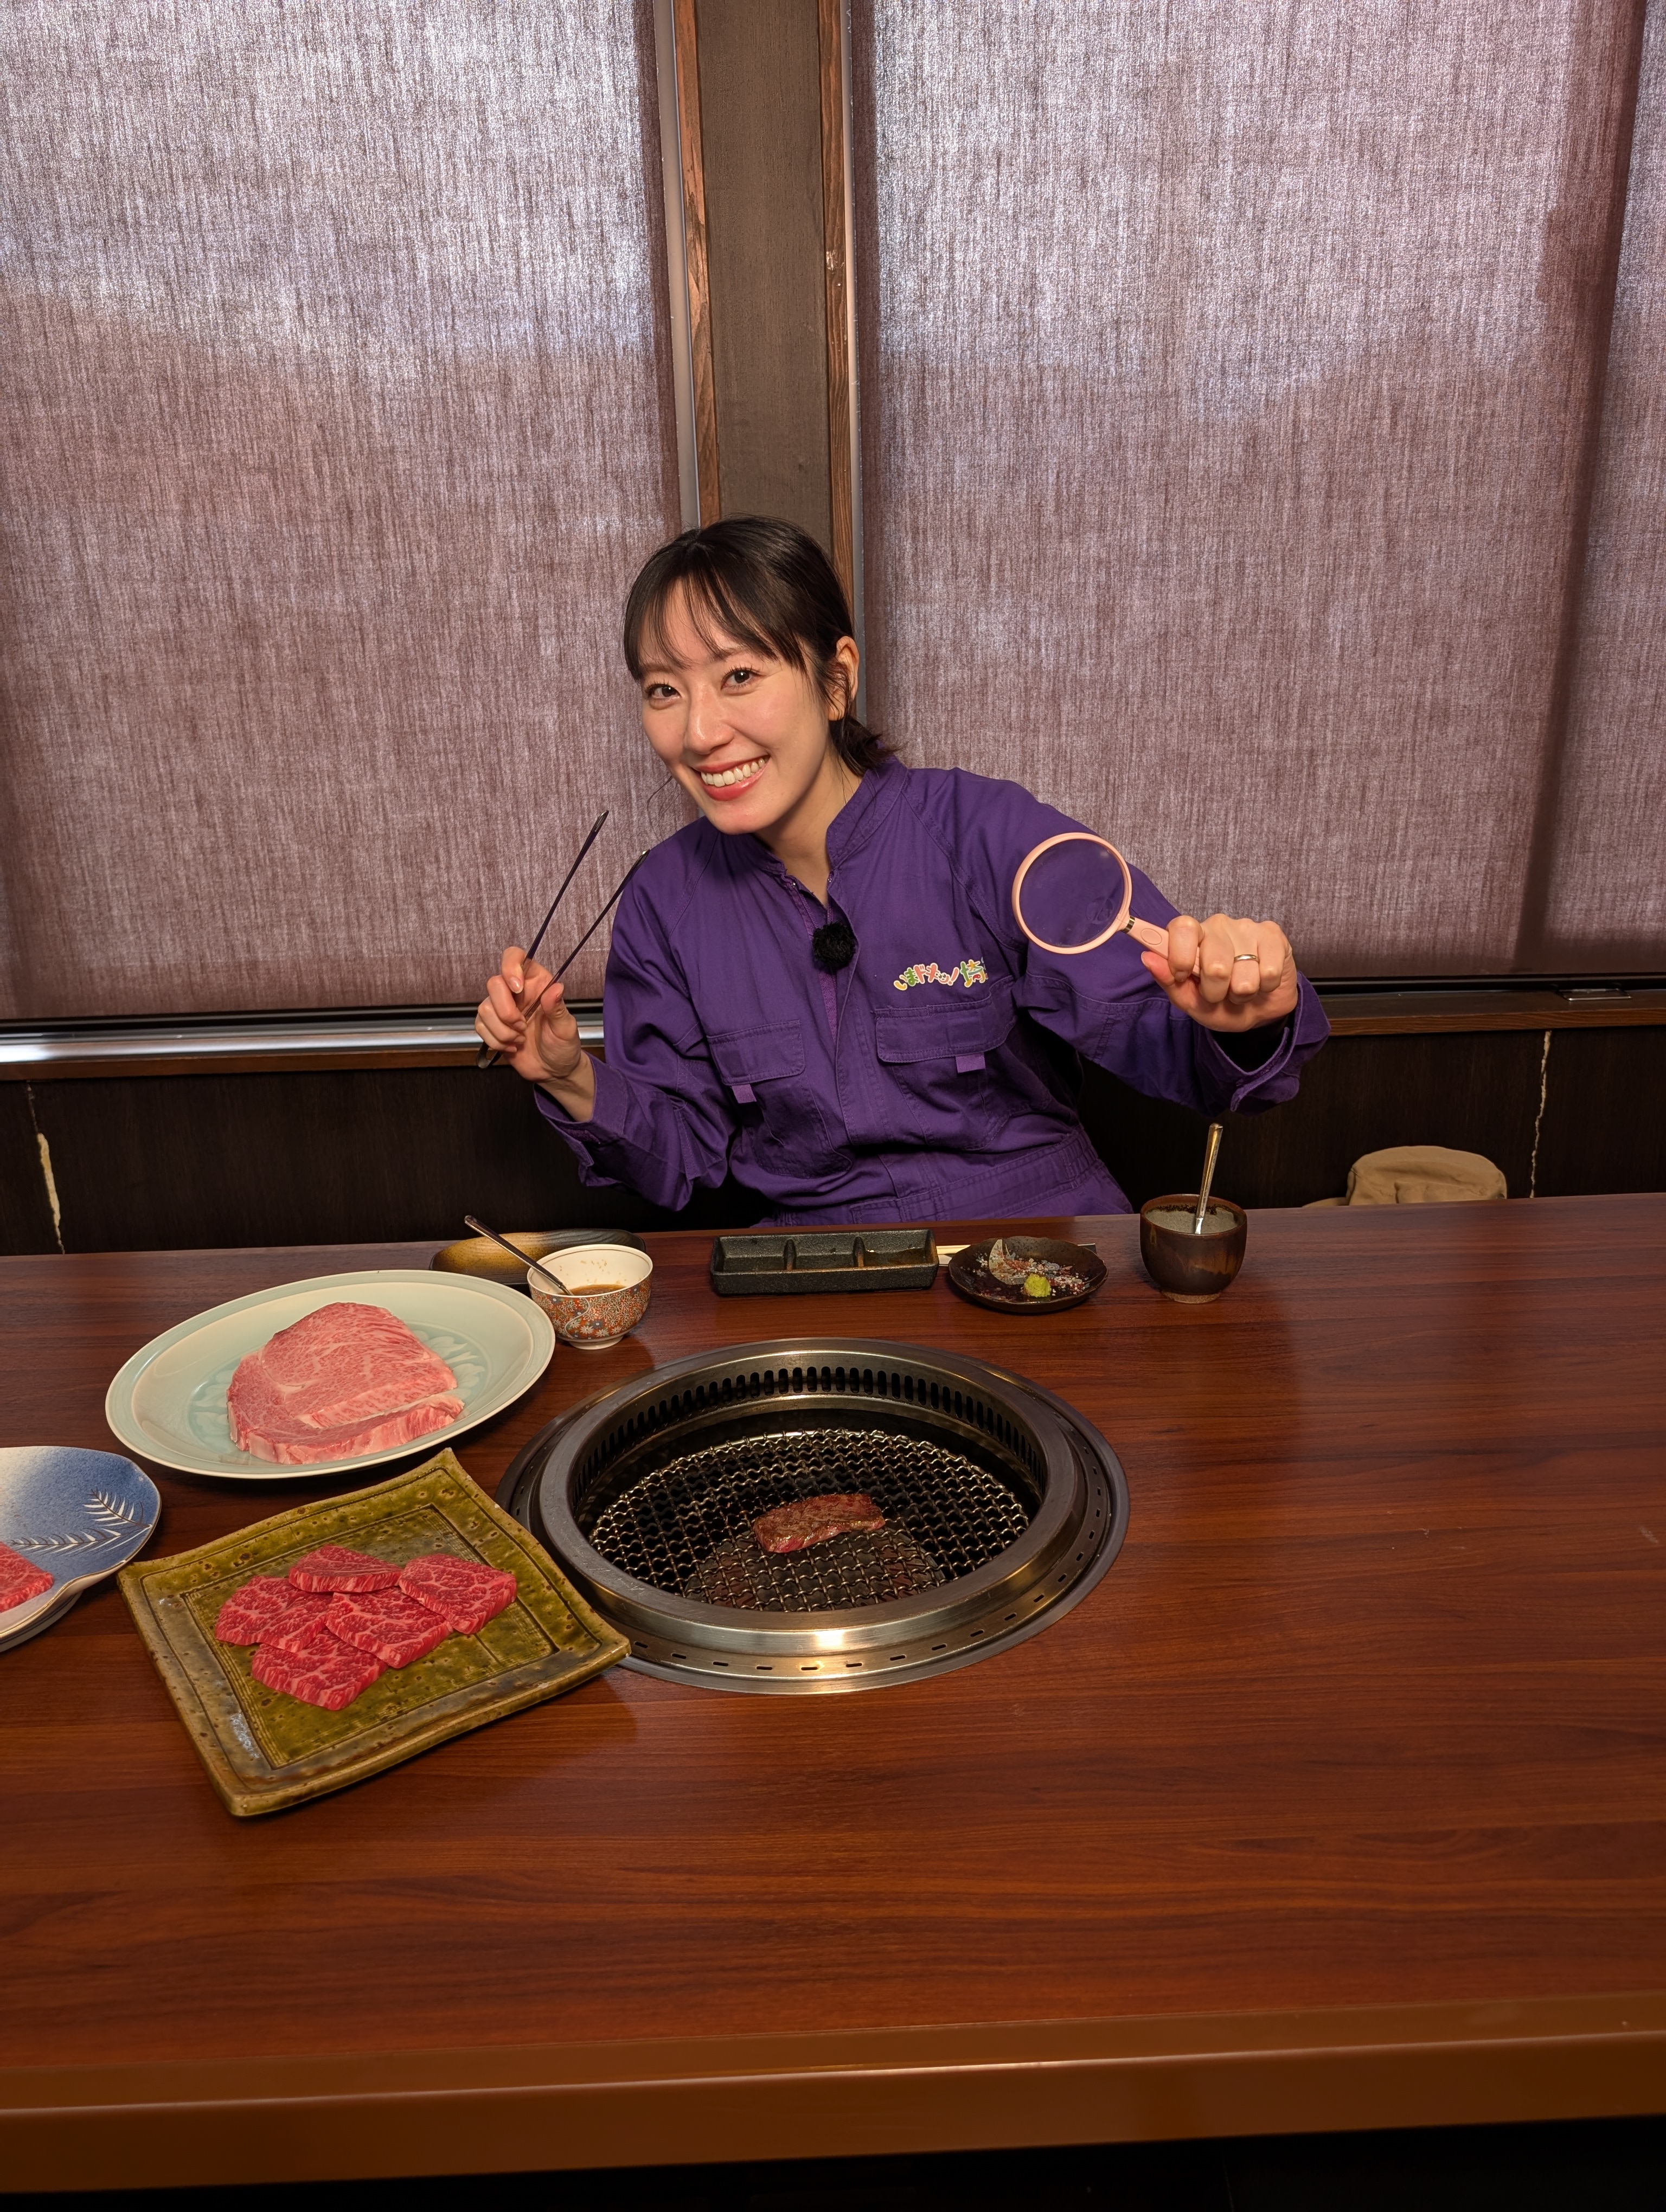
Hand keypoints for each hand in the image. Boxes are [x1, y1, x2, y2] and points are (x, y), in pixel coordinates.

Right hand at [476, 946, 590, 1098]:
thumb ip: (558, 1009)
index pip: (515, 957)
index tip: (516, 988)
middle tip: (522, 1026)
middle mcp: (517, 992)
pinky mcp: (491, 1026)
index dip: (510, 967)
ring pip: (485, 1008)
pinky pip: (480, 1026)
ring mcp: (502, 1008)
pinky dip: (496, 1040)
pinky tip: (512, 1046)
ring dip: (502, 1030)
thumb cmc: (563, 1046)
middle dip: (506, 1010)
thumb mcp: (566, 1029)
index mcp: (537, 983)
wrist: (553, 1071)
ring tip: (520, 1039)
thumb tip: (556, 988)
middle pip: (494, 984)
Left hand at [1141, 914, 1299, 1033]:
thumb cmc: (1220, 1004)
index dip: (1181, 956)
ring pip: (1245, 971)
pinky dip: (1266, 986)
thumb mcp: (1190, 1001)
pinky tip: (1263, 981)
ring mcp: (1247, 928)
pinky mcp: (1273, 936)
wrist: (1258, 1013)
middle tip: (1220, 993)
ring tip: (1242, 989)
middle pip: (1215, 962)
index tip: (1183, 976)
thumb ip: (1168, 981)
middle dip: (1217, 990)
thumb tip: (1147, 957)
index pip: (1182, 927)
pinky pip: (1270, 970)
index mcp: (1193, 937)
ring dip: (1243, 992)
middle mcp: (1218, 926)